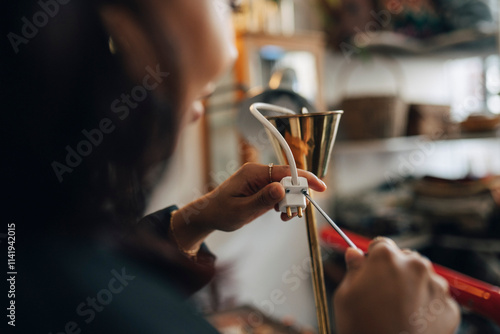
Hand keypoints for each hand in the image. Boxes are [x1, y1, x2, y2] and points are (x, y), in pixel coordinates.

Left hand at [171, 163, 326, 249]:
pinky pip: (281, 193)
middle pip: (289, 179)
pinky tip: (281, 215)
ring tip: (286, 217)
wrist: (210, 215)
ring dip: (291, 201)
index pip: (286, 171)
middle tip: (294, 213)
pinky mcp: (263, 190)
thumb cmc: (222, 212)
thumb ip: (262, 199)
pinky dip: (285, 204)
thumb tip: (282, 188)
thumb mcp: (242, 209)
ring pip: (287, 188)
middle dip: (297, 195)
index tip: (320, 187)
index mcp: (254, 173)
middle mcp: (260, 173)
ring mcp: (262, 181)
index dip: (305, 178)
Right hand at [334, 237, 459, 333]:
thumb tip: (354, 253)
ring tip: (399, 311)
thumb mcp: (345, 295)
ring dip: (414, 288)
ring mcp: (436, 286)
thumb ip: (353, 269)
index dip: (374, 259)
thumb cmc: (361, 327)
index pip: (382, 244)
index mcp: (387, 257)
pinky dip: (427, 308)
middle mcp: (415, 265)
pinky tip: (412, 322)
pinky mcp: (449, 308)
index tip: (372, 271)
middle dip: (396, 271)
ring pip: (424, 278)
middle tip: (385, 295)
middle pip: (406, 259)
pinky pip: (437, 301)